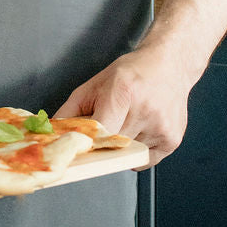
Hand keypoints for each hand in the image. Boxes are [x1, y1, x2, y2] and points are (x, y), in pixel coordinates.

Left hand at [54, 44, 191, 167]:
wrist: (169, 65)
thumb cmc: (130, 73)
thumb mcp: (94, 84)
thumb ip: (71, 111)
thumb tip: (53, 135)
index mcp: (122, 91)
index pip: (100, 131)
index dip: (87, 142)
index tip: (78, 147)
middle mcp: (145, 110)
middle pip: (112, 145)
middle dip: (102, 142)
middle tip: (102, 130)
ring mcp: (161, 127)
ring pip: (127, 155)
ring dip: (121, 146)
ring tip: (128, 121)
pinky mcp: (172, 140)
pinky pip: (144, 161)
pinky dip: (137, 152)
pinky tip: (140, 129)